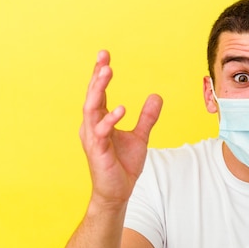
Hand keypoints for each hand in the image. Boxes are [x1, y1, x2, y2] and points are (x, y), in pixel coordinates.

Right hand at [80, 50, 162, 205]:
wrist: (118, 192)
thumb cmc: (123, 165)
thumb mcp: (140, 137)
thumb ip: (147, 117)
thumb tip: (157, 96)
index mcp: (100, 121)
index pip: (98, 92)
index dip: (100, 74)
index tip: (104, 55)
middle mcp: (92, 126)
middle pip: (92, 95)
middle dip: (97, 76)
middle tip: (104, 58)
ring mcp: (93, 138)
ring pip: (91, 108)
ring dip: (98, 89)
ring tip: (107, 72)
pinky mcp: (98, 151)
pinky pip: (101, 131)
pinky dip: (110, 119)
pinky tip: (121, 108)